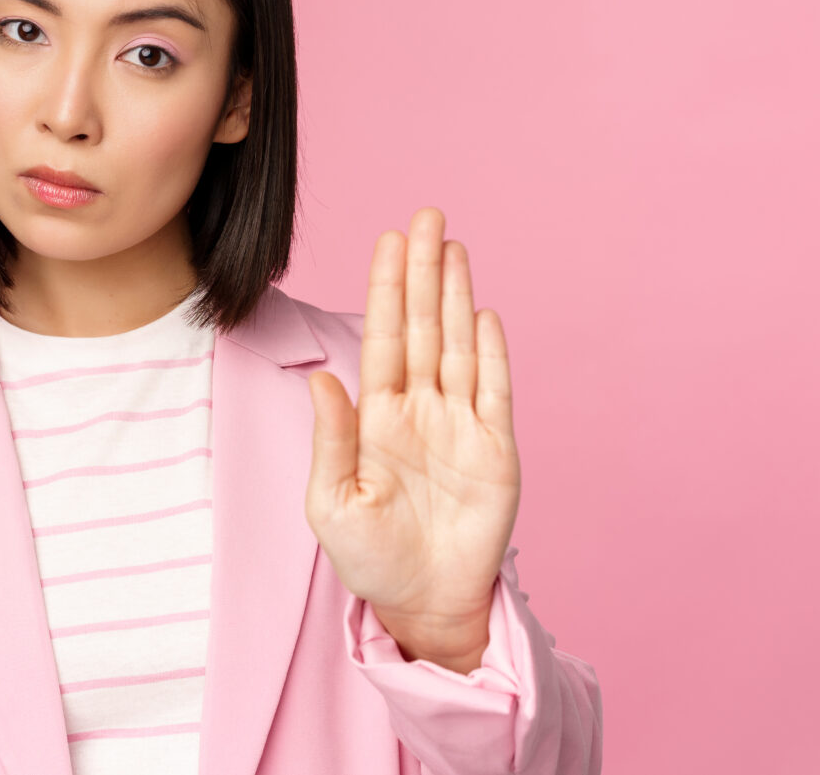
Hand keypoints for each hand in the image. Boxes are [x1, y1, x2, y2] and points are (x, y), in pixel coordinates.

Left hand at [305, 207, 518, 669]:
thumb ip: (331, 439)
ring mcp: (461, 427)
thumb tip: (323, 378)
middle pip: (424, 328)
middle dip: (423, 273)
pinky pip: (495, 393)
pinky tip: (485, 313)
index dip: (386, 290)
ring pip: (460, 347)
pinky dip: (492, 353)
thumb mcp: (332, 502)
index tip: (387, 241)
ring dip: (457, 297)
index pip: (382, 339)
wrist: (421, 604)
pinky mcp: (496, 452)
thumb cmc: (369, 558)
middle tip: (425, 216)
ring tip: (453, 247)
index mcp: (376, 418)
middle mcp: (420, 411)